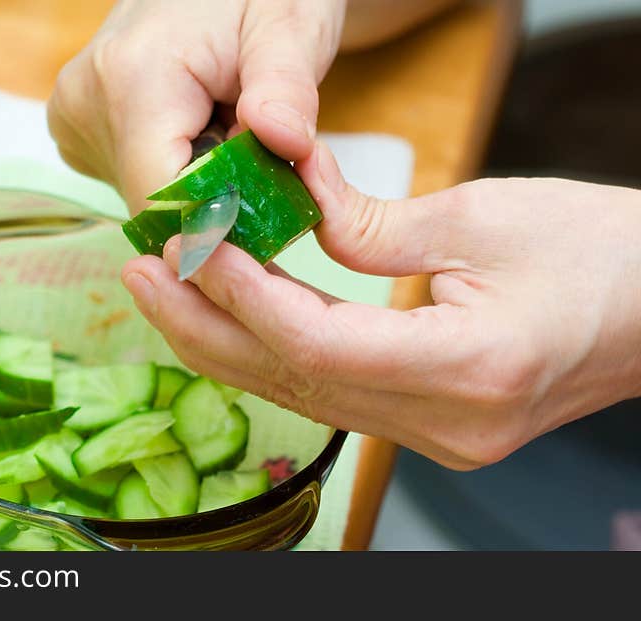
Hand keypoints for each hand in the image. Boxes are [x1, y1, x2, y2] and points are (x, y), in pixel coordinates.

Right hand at [48, 0, 345, 213]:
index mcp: (131, 80)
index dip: (222, 223)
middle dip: (219, 199)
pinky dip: (177, 171)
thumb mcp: (290, 24)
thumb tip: (286, 143)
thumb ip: (288, 86)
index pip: (166, 200)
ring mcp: (74, 120)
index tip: (274, 214)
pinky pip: (134, 179)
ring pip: (146, 199)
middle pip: (157, 205)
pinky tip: (199, 127)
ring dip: (200, 187)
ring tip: (228, 125)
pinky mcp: (77, 130)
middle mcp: (86, 106)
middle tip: (263, 151)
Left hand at [121, 141, 640, 469]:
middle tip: (140, 273)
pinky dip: (272, 357)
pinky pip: (329, 396)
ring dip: (227, 343)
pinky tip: (229, 323)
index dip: (243, 294)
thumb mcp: (485, 216)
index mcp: (473, 368)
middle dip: (205, 326)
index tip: (190, 243)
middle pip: (292, 382)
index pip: (316, 343)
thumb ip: (370, 222)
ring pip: (301, 396)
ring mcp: (437, 438)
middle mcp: (447, 425)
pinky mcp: (430, 427)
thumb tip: (288, 199)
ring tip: (164, 293)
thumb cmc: (601, 253)